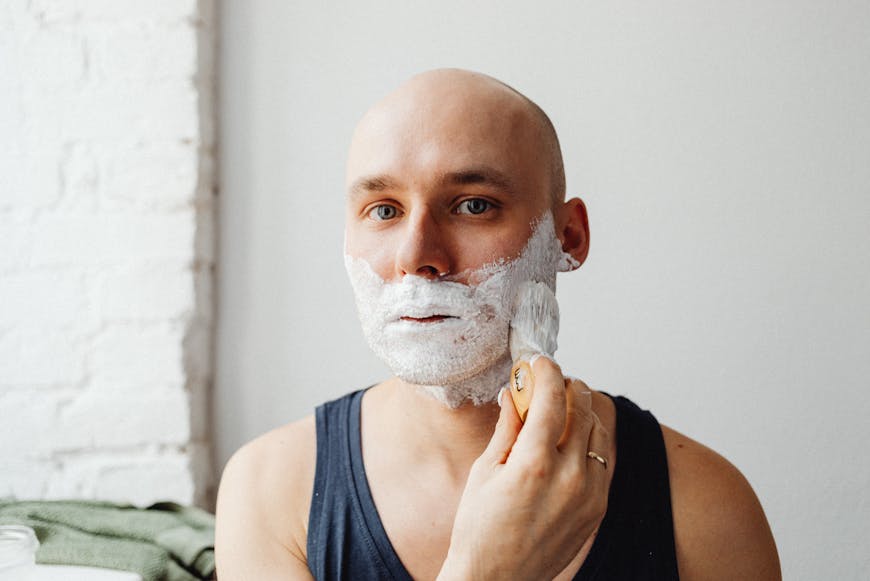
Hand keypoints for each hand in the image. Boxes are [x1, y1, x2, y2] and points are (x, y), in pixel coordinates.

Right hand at [438, 357, 612, 580]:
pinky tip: (572, 440)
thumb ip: (507, 427)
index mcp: (534, 464)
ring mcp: (589, 494)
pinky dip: (590, 442)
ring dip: (583, 412)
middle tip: (551, 381)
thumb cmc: (480, 528)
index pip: (553, 399)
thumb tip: (515, 392)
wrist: (496, 580)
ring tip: (562, 408)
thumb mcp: (484, 471)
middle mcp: (570, 477)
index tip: (540, 361)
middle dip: (568, 386)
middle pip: (583, 409)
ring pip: (599, 432)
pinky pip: (603, 460)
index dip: (547, 372)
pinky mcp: (598, 509)